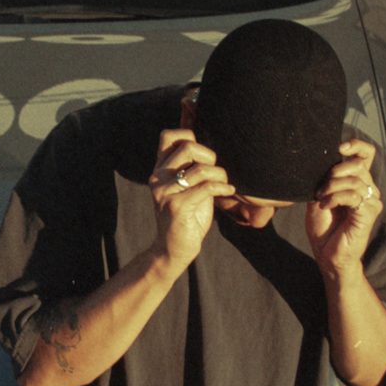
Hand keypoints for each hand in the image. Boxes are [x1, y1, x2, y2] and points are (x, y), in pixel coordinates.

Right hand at [148, 128, 234, 270]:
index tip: (203, 155)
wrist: (175, 249)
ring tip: (225, 184)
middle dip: (210, 156)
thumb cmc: (187, 217)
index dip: (189, 135)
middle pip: (188, 146)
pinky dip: (223, 187)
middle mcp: (158, 177)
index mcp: (160, 170)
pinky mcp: (176, 206)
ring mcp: (165, 191)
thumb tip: (211, 147)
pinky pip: (207, 187)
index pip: (168, 136)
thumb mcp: (189, 187)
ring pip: (201, 169)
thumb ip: (193, 167)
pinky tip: (228, 191)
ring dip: (220, 175)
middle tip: (216, 172)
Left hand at [305, 138, 382, 275]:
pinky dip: (336, 198)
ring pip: (354, 180)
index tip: (340, 147)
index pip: (366, 155)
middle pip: (359, 164)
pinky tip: (326, 206)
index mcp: (358, 183)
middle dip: (336, 171)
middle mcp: (368, 190)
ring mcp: (371, 201)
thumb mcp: (318, 199)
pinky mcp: (369, 213)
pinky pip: (353, 195)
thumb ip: (324, 180)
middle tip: (321, 188)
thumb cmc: (323, 229)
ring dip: (332, 187)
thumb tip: (320, 163)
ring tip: (321, 199)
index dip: (357, 146)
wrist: (327, 256)